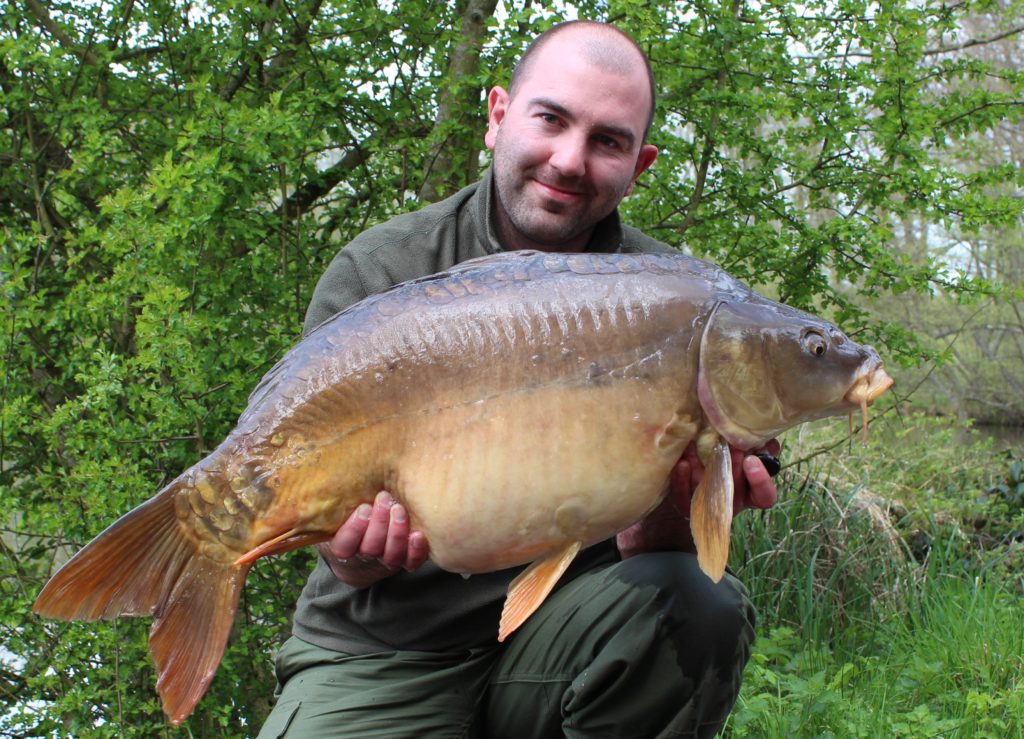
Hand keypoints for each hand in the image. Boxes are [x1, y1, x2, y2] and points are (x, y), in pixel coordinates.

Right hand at [317, 491, 429, 587]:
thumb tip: (319, 475)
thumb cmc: (348, 518)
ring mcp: (385, 561)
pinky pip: (411, 563)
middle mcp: (365, 557)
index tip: (363, 508)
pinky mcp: (404, 561)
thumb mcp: (334, 512)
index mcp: (343, 548)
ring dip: (397, 532)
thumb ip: (332, 503)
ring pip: (391, 555)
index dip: (354, 529)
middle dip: (379, 523)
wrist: (363, 546)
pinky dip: (416, 551)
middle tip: (384, 499)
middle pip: (370, 548)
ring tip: (399, 510)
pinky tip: (418, 535)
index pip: (344, 546)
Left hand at [616, 439, 780, 557]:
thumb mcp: (744, 451)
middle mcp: (730, 500)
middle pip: (735, 490)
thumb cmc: (725, 458)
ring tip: (702, 451)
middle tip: (731, 448)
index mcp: (749, 491)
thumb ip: (757, 446)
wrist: (689, 472)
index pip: (764, 496)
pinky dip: (682, 478)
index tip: (752, 460)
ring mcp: (707, 503)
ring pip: (709, 492)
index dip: (761, 482)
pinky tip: (682, 462)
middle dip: (734, 468)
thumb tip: (765, 437)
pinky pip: (683, 495)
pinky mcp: (686, 504)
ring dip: (707, 470)